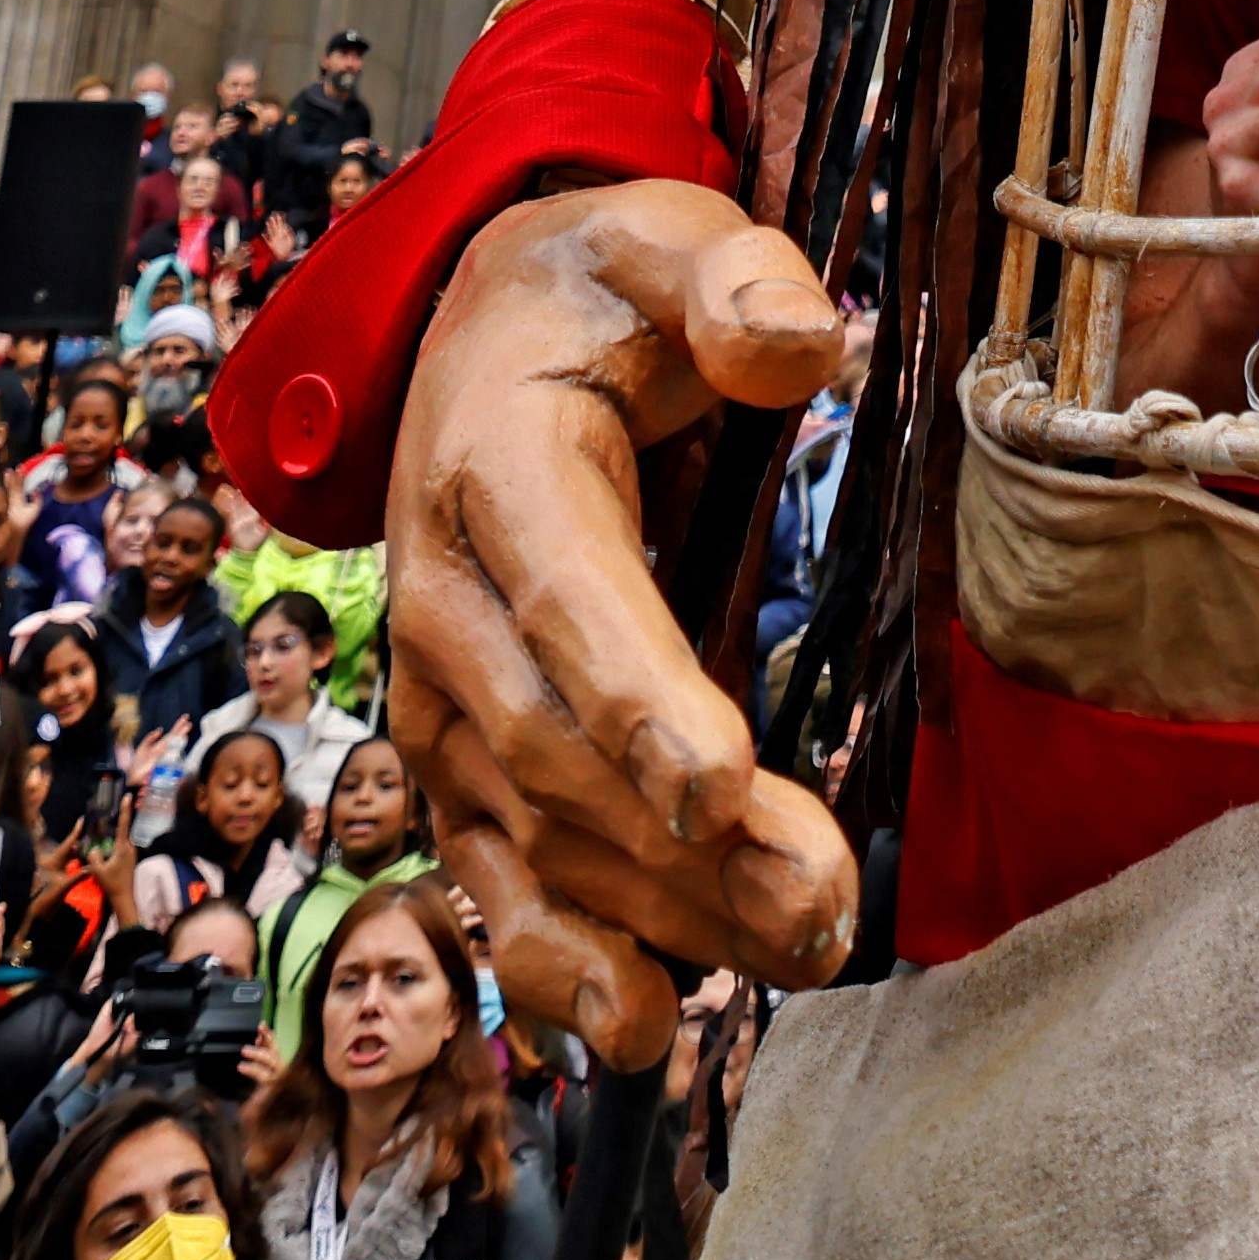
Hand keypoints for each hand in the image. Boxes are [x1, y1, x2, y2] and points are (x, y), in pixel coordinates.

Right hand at [393, 182, 854, 1072]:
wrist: (483, 329)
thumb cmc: (598, 287)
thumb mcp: (664, 230)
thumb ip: (732, 271)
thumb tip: (799, 337)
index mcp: (493, 462)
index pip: (564, 591)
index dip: (634, 691)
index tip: (719, 783)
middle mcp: (443, 594)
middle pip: (555, 740)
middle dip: (680, 840)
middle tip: (819, 896)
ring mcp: (439, 689)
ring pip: (529, 830)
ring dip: (650, 916)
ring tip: (785, 960)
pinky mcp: (456, 753)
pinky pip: (493, 871)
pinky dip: (555, 960)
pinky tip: (642, 1030)